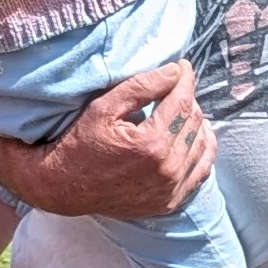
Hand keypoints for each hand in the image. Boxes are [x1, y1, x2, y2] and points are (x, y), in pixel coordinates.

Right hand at [21, 60, 215, 218]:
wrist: (63, 188)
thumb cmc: (79, 143)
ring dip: (197, 122)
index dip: (185, 79)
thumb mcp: (104, 108)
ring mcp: (171, 188)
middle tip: (177, 86)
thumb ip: (141, 87)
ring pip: (202, 144)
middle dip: (189, 98)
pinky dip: (203, 150)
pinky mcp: (171, 201)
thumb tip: (175, 71)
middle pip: (193, 121)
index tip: (183, 66)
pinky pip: (201, 171)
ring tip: (185, 108)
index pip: (182, 102)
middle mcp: (167, 168)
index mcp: (151, 143)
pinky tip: (196, 136)